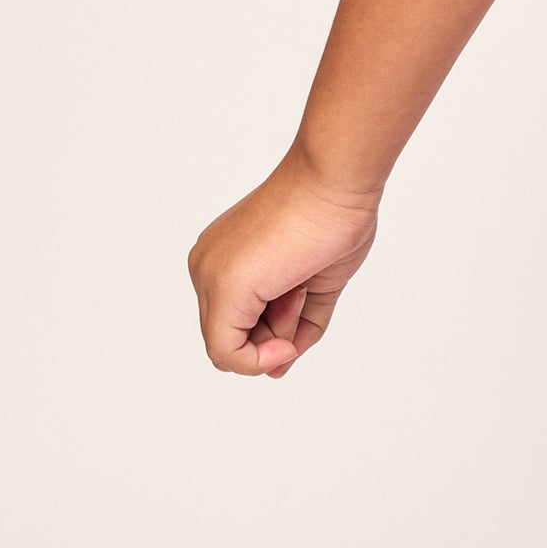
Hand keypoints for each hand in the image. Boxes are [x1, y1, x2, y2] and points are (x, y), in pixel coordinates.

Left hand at [188, 149, 380, 378]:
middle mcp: (209, 267)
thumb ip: (295, 326)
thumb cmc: (334, 216)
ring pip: (230, 349)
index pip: (238, 320)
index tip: (301, 311)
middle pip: (234, 337)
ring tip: (299, 290)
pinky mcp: (223, 288)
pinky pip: (227, 354)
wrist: (337, 179)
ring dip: (277, 339)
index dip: (273, 334)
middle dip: (275, 336)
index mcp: (227, 258)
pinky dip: (259, 360)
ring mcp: (210, 276)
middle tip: (301, 294)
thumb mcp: (314, 285)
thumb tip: (277, 368)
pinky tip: (287, 334)